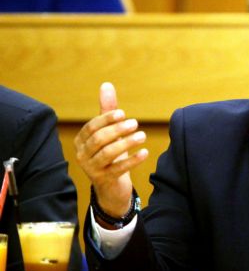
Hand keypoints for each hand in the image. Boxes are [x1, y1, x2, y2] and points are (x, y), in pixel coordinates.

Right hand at [74, 82, 147, 218]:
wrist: (111, 186)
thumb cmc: (110, 154)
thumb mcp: (109, 132)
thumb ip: (107, 110)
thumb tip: (106, 84)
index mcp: (81, 141)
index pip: (91, 127)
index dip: (106, 120)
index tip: (123, 113)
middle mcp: (82, 155)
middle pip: (98, 140)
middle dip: (117, 130)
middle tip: (135, 123)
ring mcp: (92, 169)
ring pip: (107, 154)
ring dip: (126, 143)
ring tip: (143, 136)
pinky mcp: (104, 181)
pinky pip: (118, 169)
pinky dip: (132, 160)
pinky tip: (145, 153)